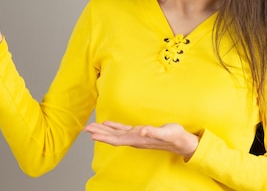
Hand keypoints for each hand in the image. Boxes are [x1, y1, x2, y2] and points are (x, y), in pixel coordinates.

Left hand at [83, 121, 198, 158]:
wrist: (181, 142)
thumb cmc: (174, 137)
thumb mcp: (165, 132)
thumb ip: (153, 132)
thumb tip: (142, 131)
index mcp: (138, 138)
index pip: (117, 139)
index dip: (105, 137)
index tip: (93, 135)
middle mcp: (134, 138)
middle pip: (113, 137)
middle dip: (99, 133)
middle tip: (85, 129)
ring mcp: (136, 136)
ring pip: (115, 134)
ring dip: (103, 130)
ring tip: (91, 127)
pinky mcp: (139, 132)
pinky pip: (122, 130)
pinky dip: (113, 127)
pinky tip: (107, 124)